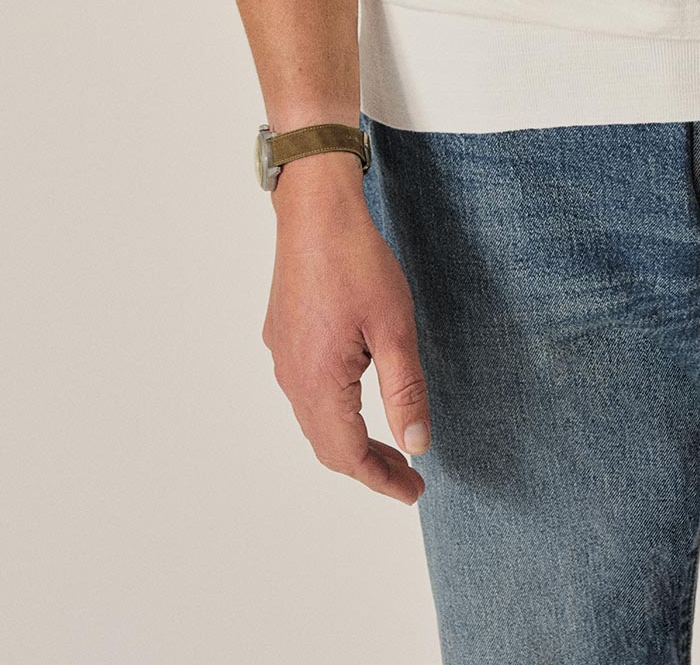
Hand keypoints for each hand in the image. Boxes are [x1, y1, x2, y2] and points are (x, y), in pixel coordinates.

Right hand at [263, 161, 432, 502]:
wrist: (315, 208)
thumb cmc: (356, 261)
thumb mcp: (393, 326)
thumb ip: (404, 390)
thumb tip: (417, 444)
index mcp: (318, 381)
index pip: (348, 455)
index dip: (382, 480)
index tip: (414, 491)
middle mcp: (292, 376)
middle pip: (327, 444)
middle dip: (368, 465)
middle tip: (408, 475)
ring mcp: (282, 355)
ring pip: (314, 419)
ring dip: (350, 438)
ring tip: (389, 443)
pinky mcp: (282, 334)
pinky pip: (305, 391)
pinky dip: (334, 411)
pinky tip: (358, 397)